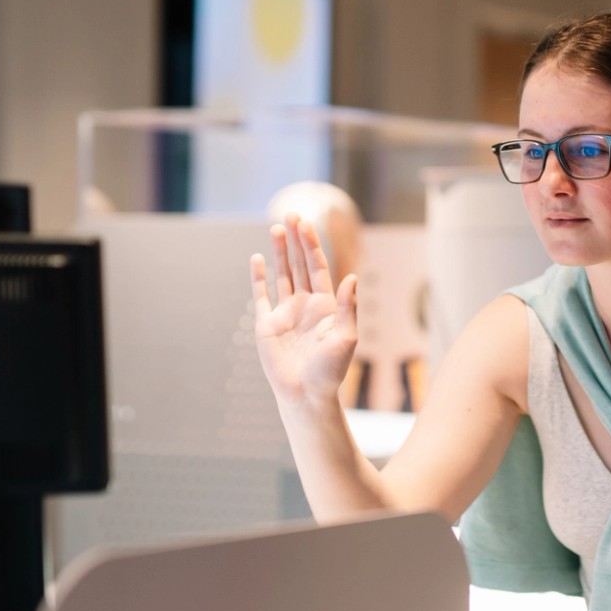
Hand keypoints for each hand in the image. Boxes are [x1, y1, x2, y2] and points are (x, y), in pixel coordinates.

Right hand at [249, 215, 357, 406]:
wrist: (306, 395)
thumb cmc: (330, 371)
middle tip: (290, 214)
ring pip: (282, 275)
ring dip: (279, 252)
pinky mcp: (267, 325)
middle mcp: (305, 304)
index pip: (317, 267)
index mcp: (326, 305)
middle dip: (296, 240)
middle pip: (299, 264)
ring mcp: (285, 313)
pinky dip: (259, 277)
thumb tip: (352, 278)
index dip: (311, 244)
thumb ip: (348, 308)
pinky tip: (258, 258)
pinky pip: (261, 296)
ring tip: (276, 228)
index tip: (305, 223)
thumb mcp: (346, 338)